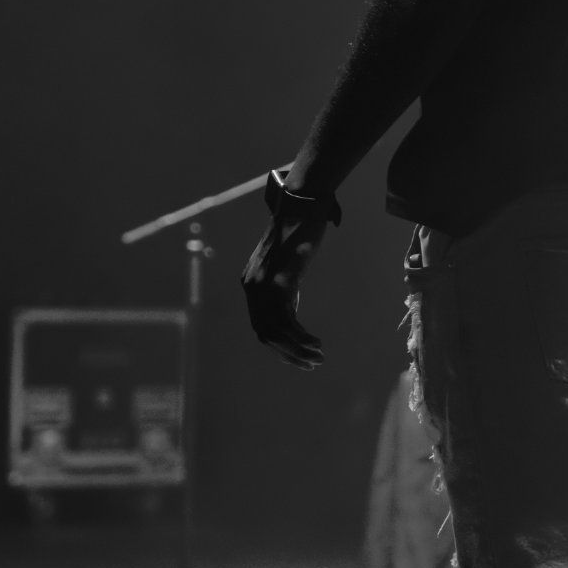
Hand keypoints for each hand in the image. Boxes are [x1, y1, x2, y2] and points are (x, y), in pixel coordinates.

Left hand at [240, 210, 328, 368]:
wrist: (302, 203)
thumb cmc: (300, 230)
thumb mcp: (288, 265)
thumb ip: (284, 288)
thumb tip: (290, 313)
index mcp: (250, 282)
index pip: (260, 324)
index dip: (279, 346)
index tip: (299, 356)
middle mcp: (251, 286)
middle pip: (265, 333)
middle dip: (288, 354)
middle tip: (310, 364)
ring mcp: (263, 285)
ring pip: (276, 332)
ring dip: (297, 350)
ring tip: (317, 357)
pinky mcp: (280, 282)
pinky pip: (288, 322)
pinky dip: (302, 338)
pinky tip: (316, 343)